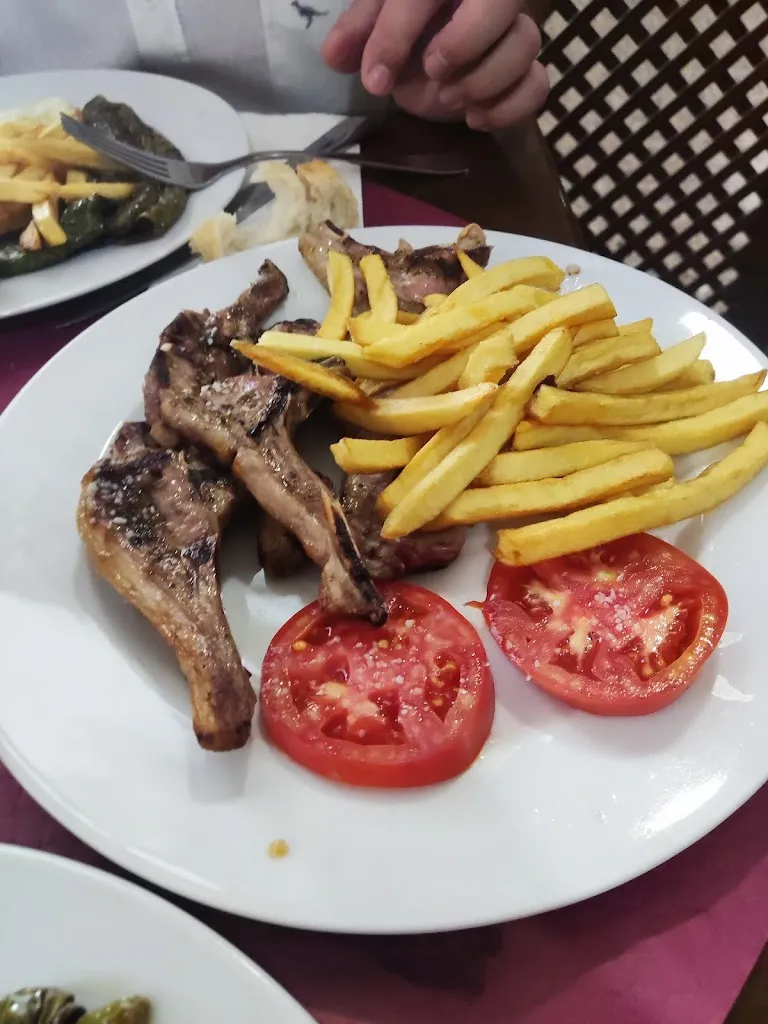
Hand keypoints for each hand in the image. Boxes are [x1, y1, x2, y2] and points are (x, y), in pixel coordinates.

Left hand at [323, 0, 548, 129]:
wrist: (433, 59)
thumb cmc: (405, 29)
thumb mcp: (377, 23)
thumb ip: (359, 33)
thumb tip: (334, 56)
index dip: (398, 33)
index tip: (375, 78)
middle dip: (465, 41)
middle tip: (433, 70)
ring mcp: (514, 32)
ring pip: (526, 42)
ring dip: (483, 79)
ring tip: (448, 99)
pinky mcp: (528, 72)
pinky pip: (538, 85)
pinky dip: (508, 107)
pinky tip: (475, 119)